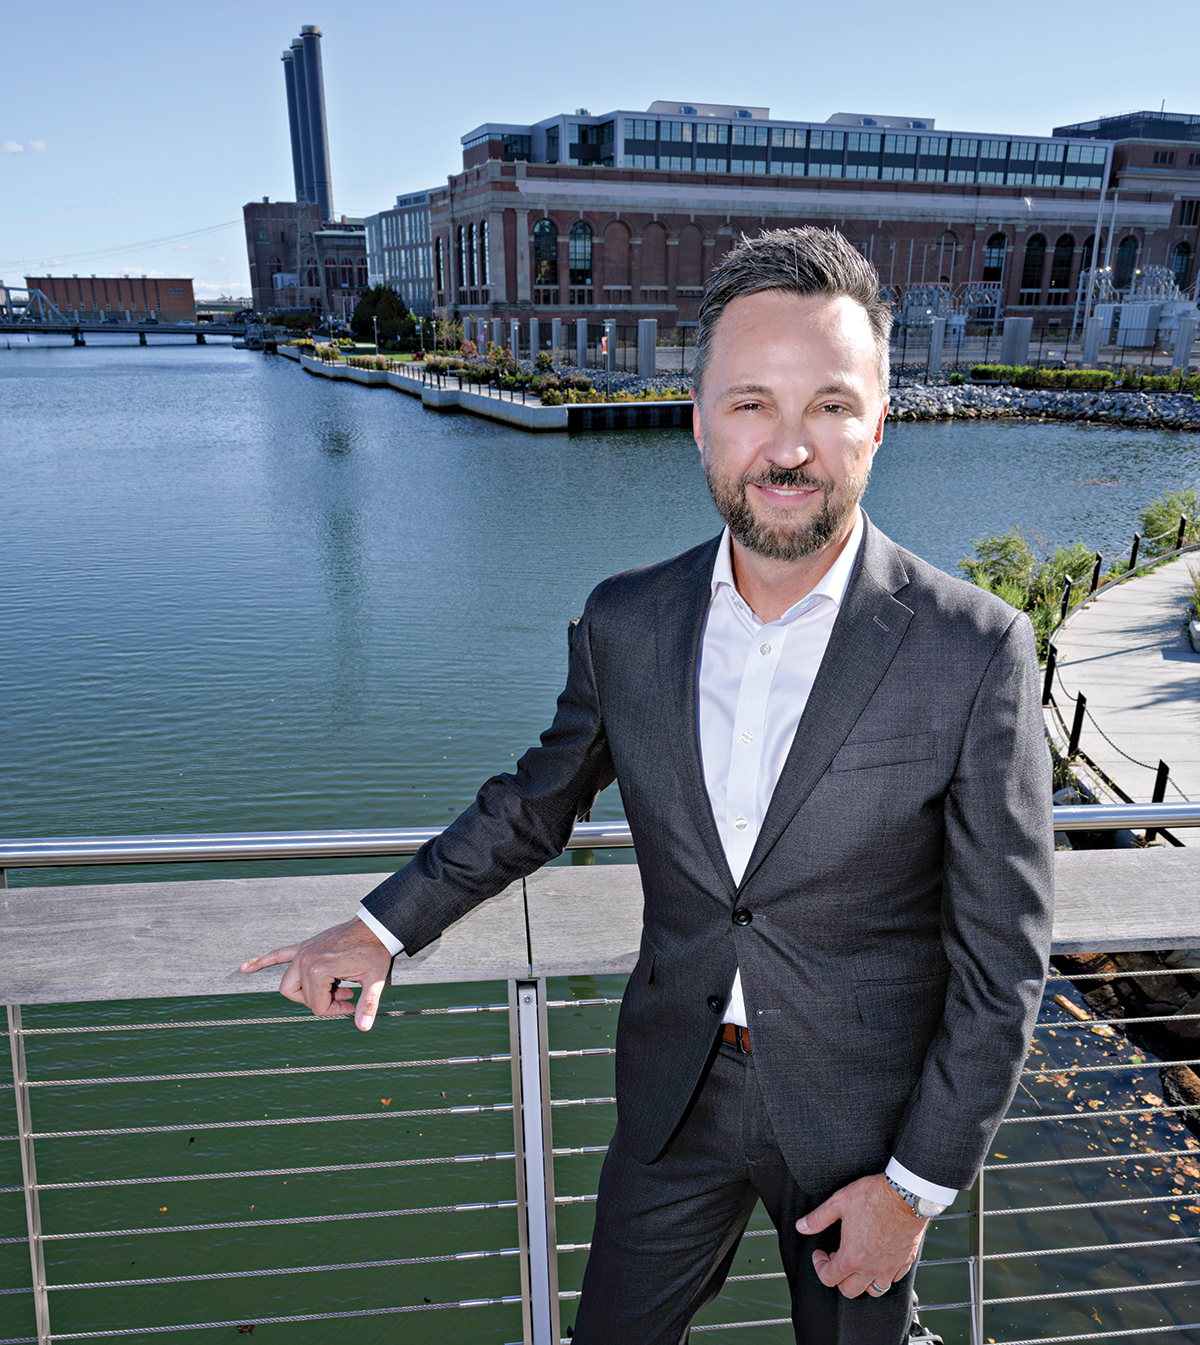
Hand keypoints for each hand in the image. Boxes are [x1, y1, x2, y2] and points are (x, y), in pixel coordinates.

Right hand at [239, 918, 392, 1030]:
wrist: (374, 926)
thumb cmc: (374, 951)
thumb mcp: (374, 980)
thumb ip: (368, 1004)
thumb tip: (363, 1026)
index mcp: (319, 970)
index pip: (317, 1006)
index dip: (335, 1011)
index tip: (351, 1003)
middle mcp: (305, 960)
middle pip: (300, 997)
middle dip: (319, 1002)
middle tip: (342, 995)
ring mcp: (302, 951)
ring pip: (288, 984)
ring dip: (303, 992)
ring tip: (326, 991)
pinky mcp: (304, 946)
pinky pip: (278, 954)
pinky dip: (262, 961)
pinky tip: (246, 967)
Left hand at [796, 1174, 924, 1297]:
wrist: (906, 1194)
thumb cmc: (874, 1196)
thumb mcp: (838, 1202)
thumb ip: (818, 1218)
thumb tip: (801, 1226)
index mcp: (852, 1257)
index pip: (829, 1278)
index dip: (819, 1266)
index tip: (820, 1254)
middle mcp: (871, 1268)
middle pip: (850, 1291)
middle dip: (839, 1279)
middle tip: (837, 1258)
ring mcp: (890, 1266)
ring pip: (874, 1290)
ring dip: (863, 1281)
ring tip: (858, 1262)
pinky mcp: (906, 1261)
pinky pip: (893, 1279)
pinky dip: (884, 1275)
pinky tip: (879, 1258)